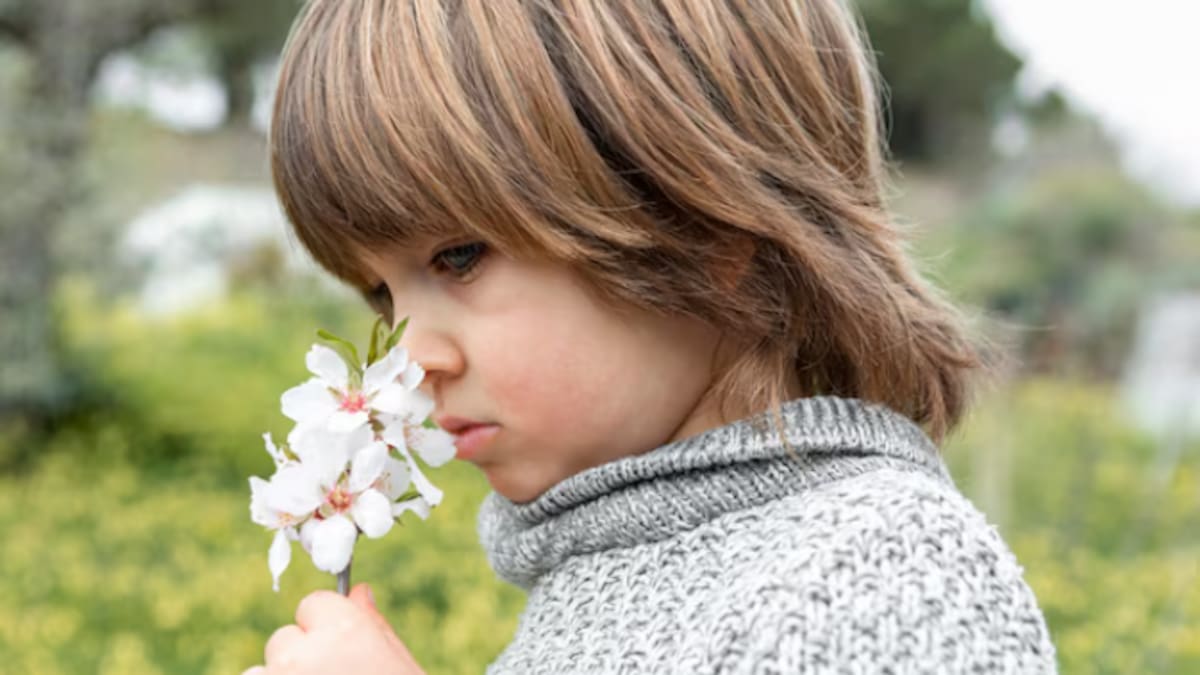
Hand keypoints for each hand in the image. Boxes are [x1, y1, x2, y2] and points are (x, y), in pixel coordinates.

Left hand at [243, 583, 425, 674]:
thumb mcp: (396, 661)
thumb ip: (372, 625)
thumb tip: (359, 592)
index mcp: (344, 629)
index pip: (312, 605)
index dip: (326, 628)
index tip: (340, 649)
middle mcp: (304, 652)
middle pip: (284, 639)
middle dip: (301, 657)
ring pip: (261, 671)